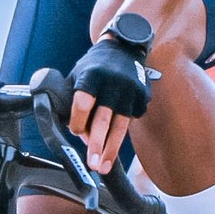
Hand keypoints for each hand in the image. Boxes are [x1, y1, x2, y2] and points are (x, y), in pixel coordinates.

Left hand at [66, 30, 152, 169]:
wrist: (124, 47)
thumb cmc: (94, 65)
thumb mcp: (77, 74)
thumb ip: (72, 100)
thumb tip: (75, 132)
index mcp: (91, 76)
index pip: (83, 105)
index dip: (78, 123)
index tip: (76, 132)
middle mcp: (112, 84)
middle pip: (103, 120)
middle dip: (97, 145)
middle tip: (93, 165)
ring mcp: (130, 91)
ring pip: (120, 126)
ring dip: (111, 149)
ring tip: (103, 166)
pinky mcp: (142, 97)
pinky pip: (131, 121)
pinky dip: (121, 133)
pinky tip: (114, 143)